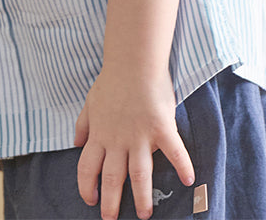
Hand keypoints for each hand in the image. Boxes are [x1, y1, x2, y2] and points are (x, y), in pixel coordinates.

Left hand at [75, 69, 194, 219]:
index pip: (87, 167)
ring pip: (139, 174)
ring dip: (141, 197)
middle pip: (112, 177)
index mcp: (100, 134)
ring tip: (144, 214)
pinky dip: (182, 166)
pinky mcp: (161, 128)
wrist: (133, 61)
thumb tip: (76, 143)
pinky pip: (174, 151)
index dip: (86, 186)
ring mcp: (140, 136)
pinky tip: (189, 181)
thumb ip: (83, 125)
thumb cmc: (112, 80)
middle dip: (110, 201)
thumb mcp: (90, 102)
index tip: (89, 200)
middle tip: (111, 218)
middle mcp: (118, 140)